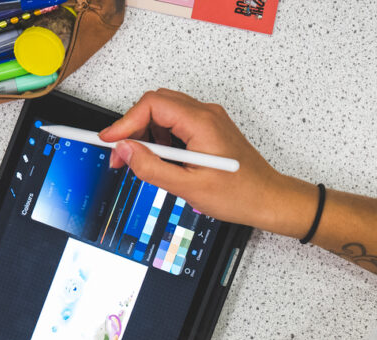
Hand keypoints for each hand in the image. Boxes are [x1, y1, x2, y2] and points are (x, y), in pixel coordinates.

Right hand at [99, 89, 316, 235]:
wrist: (268, 199)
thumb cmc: (240, 194)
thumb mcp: (188, 187)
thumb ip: (153, 168)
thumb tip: (126, 151)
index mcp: (201, 123)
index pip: (151, 105)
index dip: (125, 122)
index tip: (108, 139)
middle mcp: (206, 114)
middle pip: (155, 104)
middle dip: (133, 127)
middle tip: (121, 155)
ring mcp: (209, 120)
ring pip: (165, 112)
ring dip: (147, 133)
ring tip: (142, 161)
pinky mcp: (210, 129)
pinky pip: (177, 123)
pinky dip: (162, 138)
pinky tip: (162, 160)